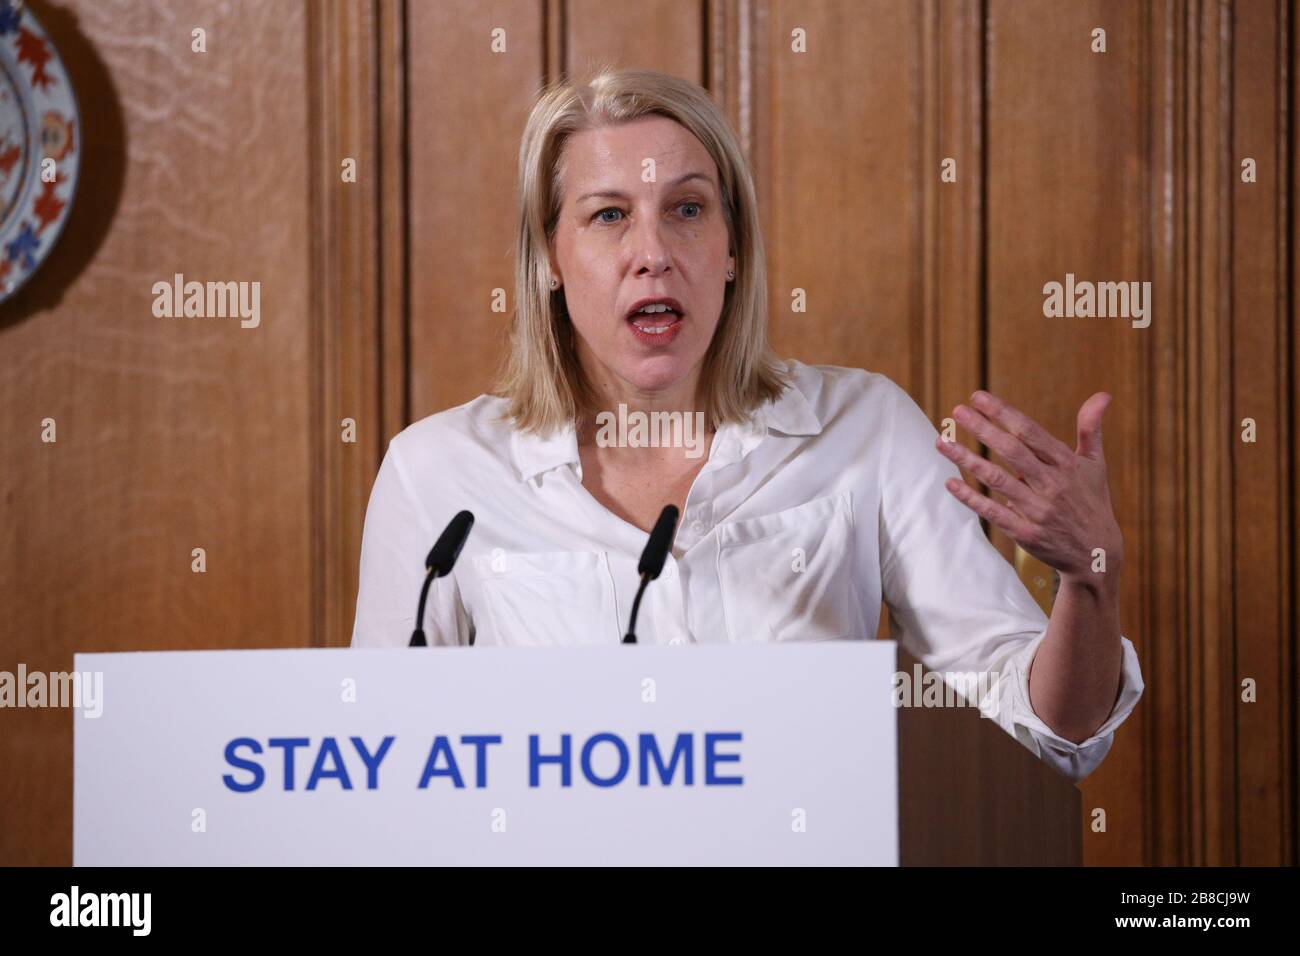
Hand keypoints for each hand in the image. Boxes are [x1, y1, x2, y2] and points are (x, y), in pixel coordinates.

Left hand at [934, 390, 1123, 588]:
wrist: (1096, 554)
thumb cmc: (1091, 501)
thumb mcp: (1095, 465)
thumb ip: (1090, 429)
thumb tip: (1102, 394)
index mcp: (1066, 464)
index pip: (1030, 432)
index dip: (1003, 413)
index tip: (977, 397)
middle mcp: (1053, 485)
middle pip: (1012, 451)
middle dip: (982, 429)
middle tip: (956, 411)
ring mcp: (1038, 510)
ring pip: (997, 480)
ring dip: (967, 459)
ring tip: (941, 442)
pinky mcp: (1026, 533)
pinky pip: (993, 512)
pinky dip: (970, 498)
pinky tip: (950, 482)